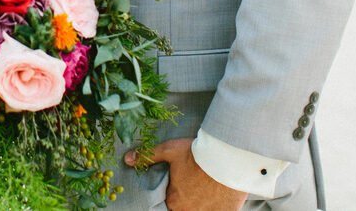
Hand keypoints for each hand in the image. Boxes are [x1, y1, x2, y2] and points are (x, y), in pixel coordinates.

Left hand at [125, 138, 246, 210]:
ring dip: (203, 203)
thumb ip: (148, 157)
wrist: (227, 156)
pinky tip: (219, 194)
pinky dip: (219, 205)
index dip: (175, 194)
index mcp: (175, 201)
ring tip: (207, 188)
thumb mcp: (169, 151)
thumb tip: (127, 159)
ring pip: (202, 210)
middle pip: (186, 208)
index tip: (182, 184)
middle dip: (189, 199)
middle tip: (195, 185)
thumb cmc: (196, 154)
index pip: (171, 203)